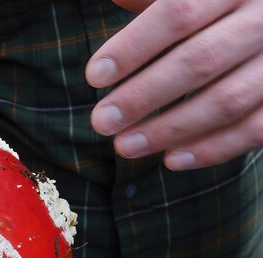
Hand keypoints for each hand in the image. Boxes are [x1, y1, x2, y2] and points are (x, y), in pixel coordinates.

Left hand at [87, 0, 262, 169]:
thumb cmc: (215, 10)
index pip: (178, 13)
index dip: (133, 47)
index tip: (94, 76)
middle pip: (198, 60)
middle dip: (143, 96)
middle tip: (102, 122)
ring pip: (227, 100)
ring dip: (169, 130)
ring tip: (125, 146)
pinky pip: (255, 129)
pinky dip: (212, 149)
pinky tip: (171, 160)